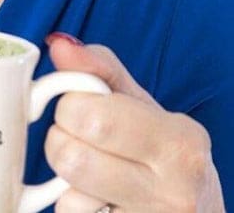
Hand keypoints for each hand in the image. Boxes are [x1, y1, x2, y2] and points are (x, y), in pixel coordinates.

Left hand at [43, 33, 224, 212]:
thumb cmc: (161, 152)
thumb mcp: (142, 105)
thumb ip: (99, 68)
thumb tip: (59, 44)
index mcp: (180, 143)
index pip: (88, 116)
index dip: (69, 108)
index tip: (81, 110)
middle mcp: (175, 193)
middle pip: (70, 157)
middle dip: (61, 142)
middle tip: (80, 141)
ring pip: (68, 200)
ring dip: (67, 185)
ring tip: (93, 177)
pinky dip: (74, 212)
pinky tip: (98, 205)